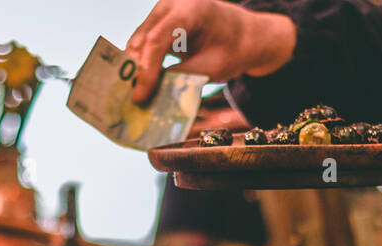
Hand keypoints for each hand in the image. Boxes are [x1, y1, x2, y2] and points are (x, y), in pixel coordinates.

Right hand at [126, 0, 296, 103]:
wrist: (246, 35)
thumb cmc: (234, 50)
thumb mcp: (211, 69)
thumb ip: (181, 77)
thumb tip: (151, 92)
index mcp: (192, 9)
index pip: (157, 40)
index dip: (146, 71)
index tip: (140, 97)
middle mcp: (174, 2)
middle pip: (143, 38)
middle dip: (136, 71)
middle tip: (135, 100)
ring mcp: (165, 8)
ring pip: (139, 40)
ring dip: (136, 68)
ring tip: (138, 95)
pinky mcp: (160, 19)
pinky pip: (144, 42)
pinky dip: (141, 63)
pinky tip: (142, 84)